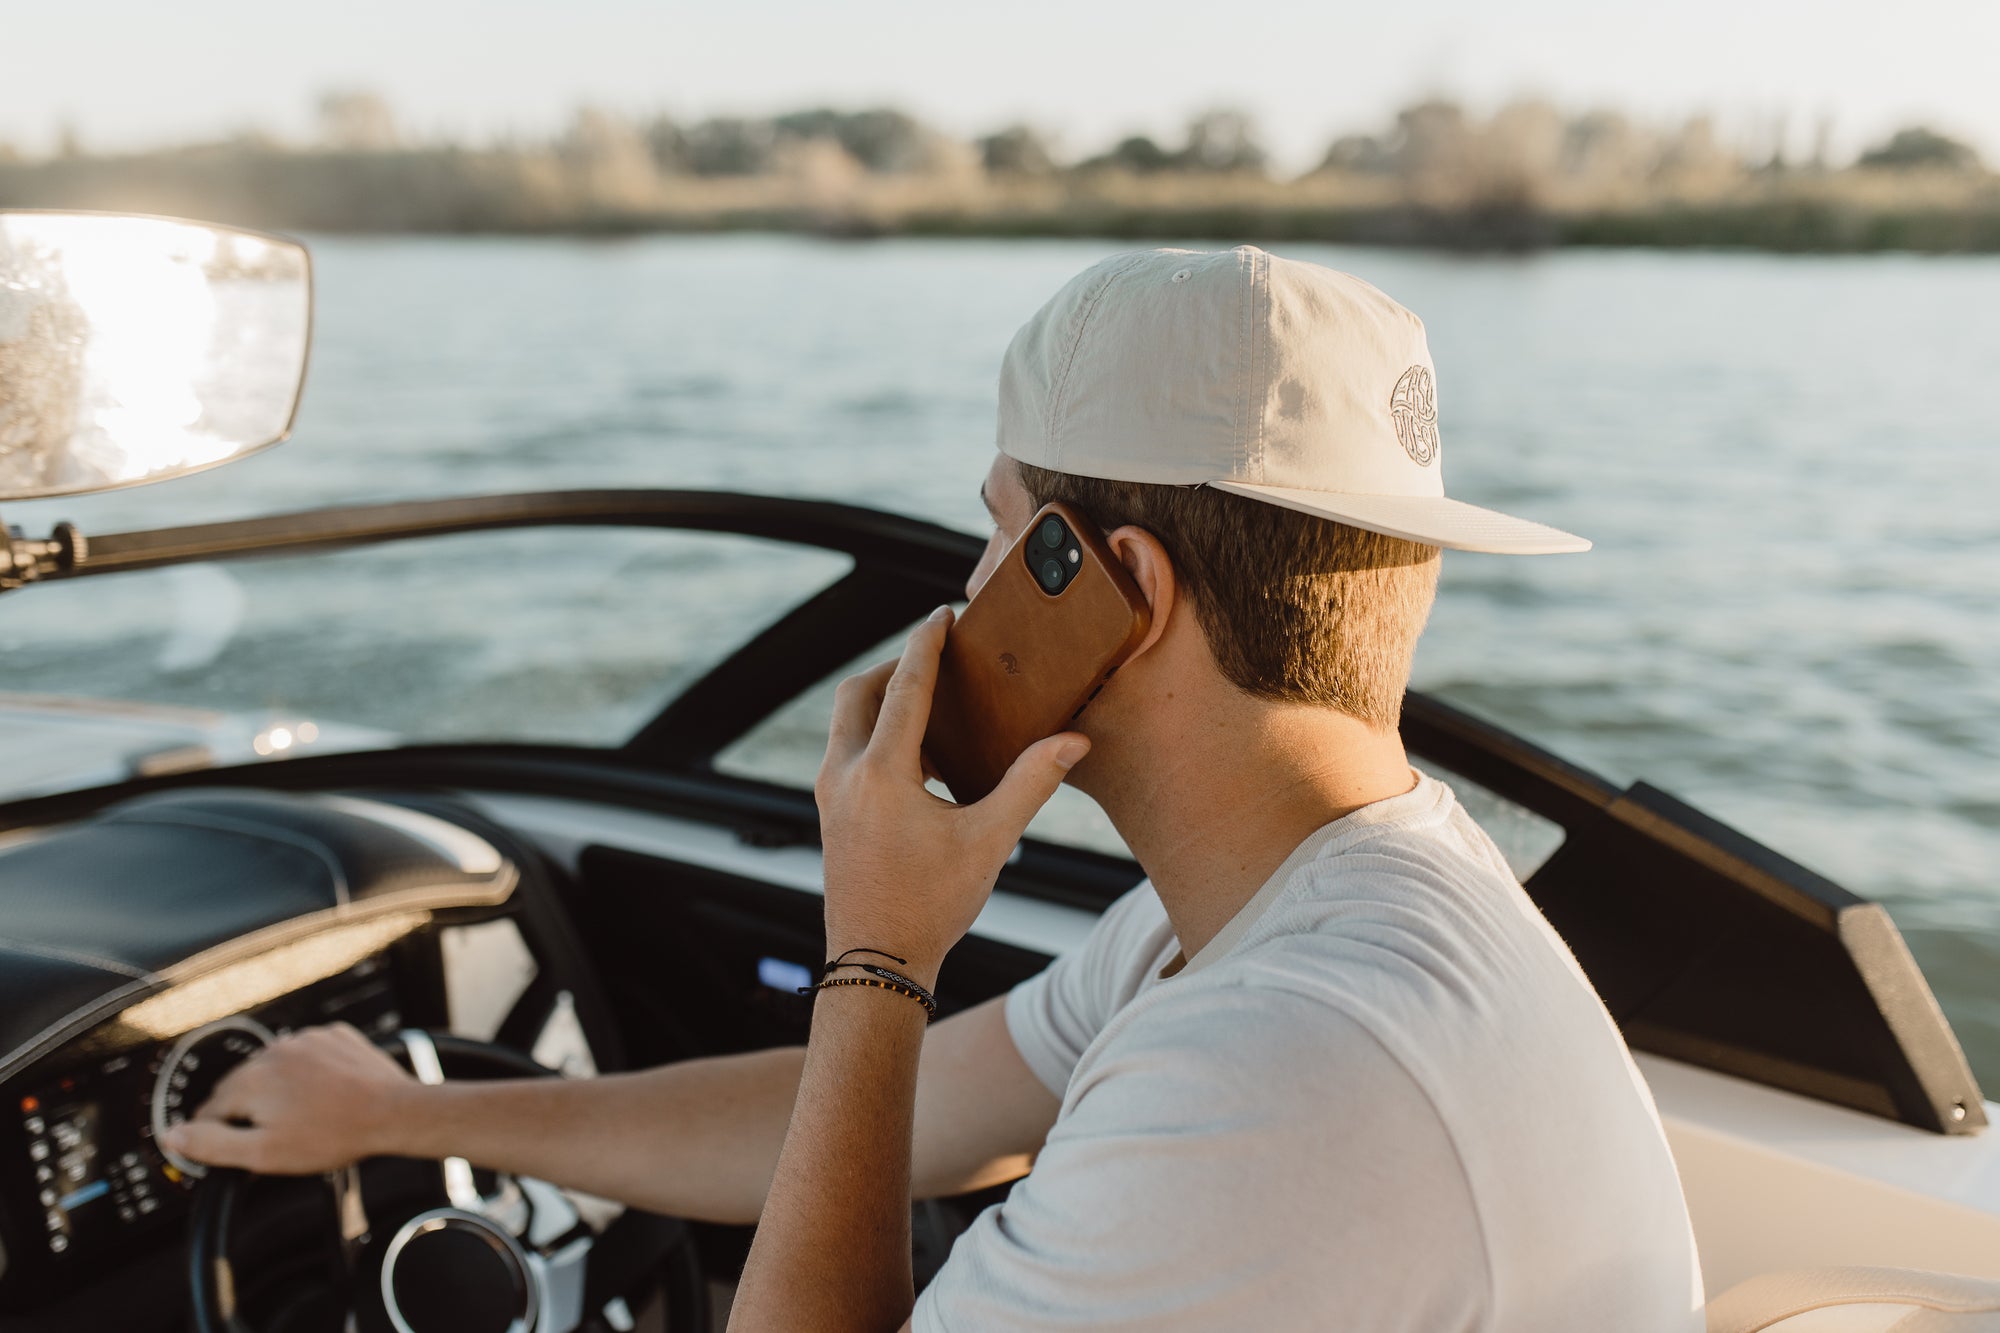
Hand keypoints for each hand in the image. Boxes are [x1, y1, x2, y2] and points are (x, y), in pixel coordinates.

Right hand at [159, 1022, 419, 1173]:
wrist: (394, 1112)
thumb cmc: (333, 1134)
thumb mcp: (263, 1153)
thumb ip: (212, 1144)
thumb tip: (172, 1135)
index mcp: (250, 1079)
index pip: (212, 1108)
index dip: (216, 1132)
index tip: (228, 1147)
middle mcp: (275, 1051)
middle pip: (243, 1085)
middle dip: (248, 1110)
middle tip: (269, 1136)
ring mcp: (307, 1039)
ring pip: (276, 1067)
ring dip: (278, 1089)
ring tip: (301, 1117)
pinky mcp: (335, 1037)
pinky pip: (309, 1055)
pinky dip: (308, 1072)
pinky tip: (323, 1094)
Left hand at [814, 605, 1087, 987]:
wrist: (877, 965)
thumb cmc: (930, 907)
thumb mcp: (990, 842)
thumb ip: (1031, 783)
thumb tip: (1073, 741)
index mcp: (882, 774)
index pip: (905, 686)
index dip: (926, 643)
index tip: (943, 614)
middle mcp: (844, 776)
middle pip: (857, 692)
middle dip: (893, 665)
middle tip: (932, 656)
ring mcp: (828, 796)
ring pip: (844, 722)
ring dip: (880, 700)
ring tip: (928, 704)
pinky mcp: (828, 815)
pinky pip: (844, 751)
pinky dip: (872, 734)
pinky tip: (913, 759)